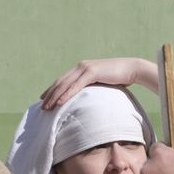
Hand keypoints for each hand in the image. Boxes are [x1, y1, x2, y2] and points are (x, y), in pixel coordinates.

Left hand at [39, 58, 155, 109]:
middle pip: (60, 82)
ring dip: (55, 96)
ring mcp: (85, 68)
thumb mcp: (101, 82)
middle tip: (41, 107)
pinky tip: (59, 102)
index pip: (63, 80)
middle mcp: (81, 66)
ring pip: (65, 84)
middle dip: (50, 95)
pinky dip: (67, 94)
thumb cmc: (119, 78)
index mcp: (81, 68)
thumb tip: (87, 98)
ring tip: (47, 107)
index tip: (43, 99)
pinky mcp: (92, 72)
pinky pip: (76, 85)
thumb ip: (92, 86)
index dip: (52, 90)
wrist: (132, 69)